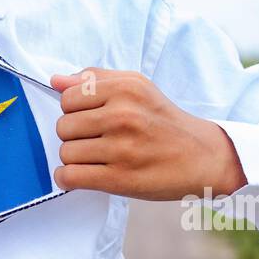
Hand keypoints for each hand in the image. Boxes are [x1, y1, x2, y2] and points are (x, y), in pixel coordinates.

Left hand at [49, 69, 247, 200]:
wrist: (202, 156)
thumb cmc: (164, 120)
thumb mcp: (137, 87)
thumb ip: (96, 79)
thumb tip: (55, 81)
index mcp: (125, 89)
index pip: (68, 98)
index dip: (74, 110)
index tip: (91, 118)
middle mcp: (123, 115)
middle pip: (63, 126)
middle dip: (74, 135)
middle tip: (96, 140)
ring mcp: (121, 148)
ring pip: (65, 153)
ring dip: (75, 158)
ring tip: (96, 157)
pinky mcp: (120, 179)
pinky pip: (70, 177)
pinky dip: (68, 179)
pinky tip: (82, 175)